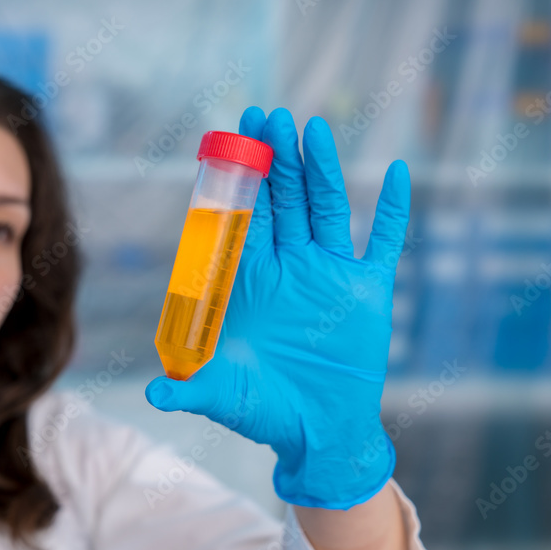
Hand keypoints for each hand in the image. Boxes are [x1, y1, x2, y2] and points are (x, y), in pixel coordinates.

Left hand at [145, 106, 410, 509]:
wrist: (316, 434)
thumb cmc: (263, 411)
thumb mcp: (221, 395)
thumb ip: (189, 387)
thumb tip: (152, 395)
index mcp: (251, 280)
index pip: (243, 216)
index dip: (239, 178)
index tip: (231, 136)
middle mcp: (290, 268)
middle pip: (283, 200)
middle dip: (275, 158)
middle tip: (268, 115)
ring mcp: (330, 275)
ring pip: (326, 208)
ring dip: (322, 169)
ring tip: (314, 128)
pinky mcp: (369, 291)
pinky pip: (384, 242)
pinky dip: (393, 210)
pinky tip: (398, 172)